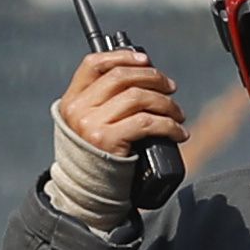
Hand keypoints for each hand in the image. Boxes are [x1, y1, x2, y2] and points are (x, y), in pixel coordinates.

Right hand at [54, 46, 186, 179]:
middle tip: (171, 87)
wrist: (89, 193)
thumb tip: (146, 73)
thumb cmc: (97, 156)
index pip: (93, 64)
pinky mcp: (108, 141)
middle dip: (153, 77)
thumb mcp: (89, 124)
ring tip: (178, 113)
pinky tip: (178, 133)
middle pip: (121, 77)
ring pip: (138, 97)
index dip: (122, 56)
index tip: (146, 60)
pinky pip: (147, 122)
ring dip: (166, 103)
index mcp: (71, 100)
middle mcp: (78, 109)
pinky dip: (169, 125)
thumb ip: (104, 100)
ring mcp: (91, 124)